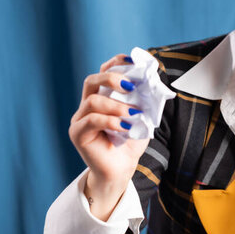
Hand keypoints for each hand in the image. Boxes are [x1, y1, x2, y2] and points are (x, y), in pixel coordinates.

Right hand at [69, 54, 149, 219]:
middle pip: (91, 81)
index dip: (115, 64)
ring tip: (134, 114)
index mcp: (101, 98)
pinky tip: (125, 127)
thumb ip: (145, 102)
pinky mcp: (78, 134)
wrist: (120, 172)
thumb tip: (157, 84)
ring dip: (116, 105)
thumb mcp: (142, 119)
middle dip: (112, 79)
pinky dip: (111, 121)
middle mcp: (87, 106)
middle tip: (131, 86)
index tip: (132, 61)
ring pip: (92, 101)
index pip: (102, 73)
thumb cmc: (129, 145)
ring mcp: (80, 120)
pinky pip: (92, 120)